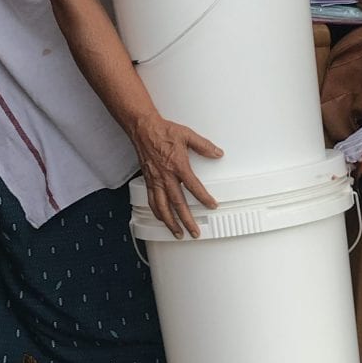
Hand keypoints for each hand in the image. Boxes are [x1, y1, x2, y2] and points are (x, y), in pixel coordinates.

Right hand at [131, 115, 222, 238]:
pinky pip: (152, 201)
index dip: (204, 198)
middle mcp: (166, 177)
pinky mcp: (148, 181)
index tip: (212, 206)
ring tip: (177, 233)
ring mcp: (155, 180)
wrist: (143, 129)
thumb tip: (217, 153)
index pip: (194, 187)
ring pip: (162, 207)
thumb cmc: (163, 131)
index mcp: (178, 166)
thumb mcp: (187, 135)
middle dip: (186, 220)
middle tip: (194, 232)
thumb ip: (203, 145)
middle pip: (178, 204)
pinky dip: (157, 213)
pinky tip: (162, 218)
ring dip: (170, 222)